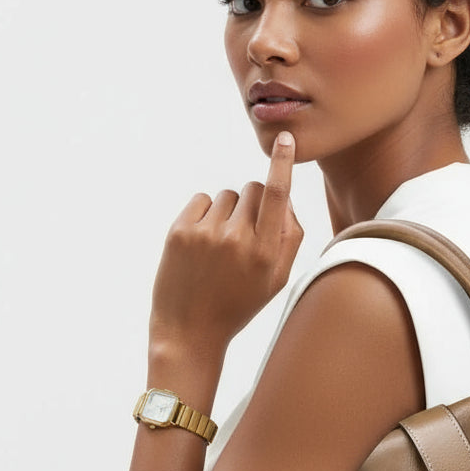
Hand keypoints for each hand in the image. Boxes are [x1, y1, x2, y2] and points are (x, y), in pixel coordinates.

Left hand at [149, 131, 303, 355]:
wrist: (190, 331)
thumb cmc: (238, 305)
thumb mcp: (275, 281)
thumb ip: (289, 239)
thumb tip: (286, 200)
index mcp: (265, 253)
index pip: (277, 195)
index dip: (282, 163)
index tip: (284, 139)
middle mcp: (237, 239)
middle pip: (252, 189)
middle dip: (253, 204)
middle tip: (244, 237)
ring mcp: (206, 233)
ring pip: (227, 196)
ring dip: (228, 213)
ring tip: (220, 248)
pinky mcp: (180, 231)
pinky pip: (202, 201)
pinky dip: (205, 216)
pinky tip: (202, 246)